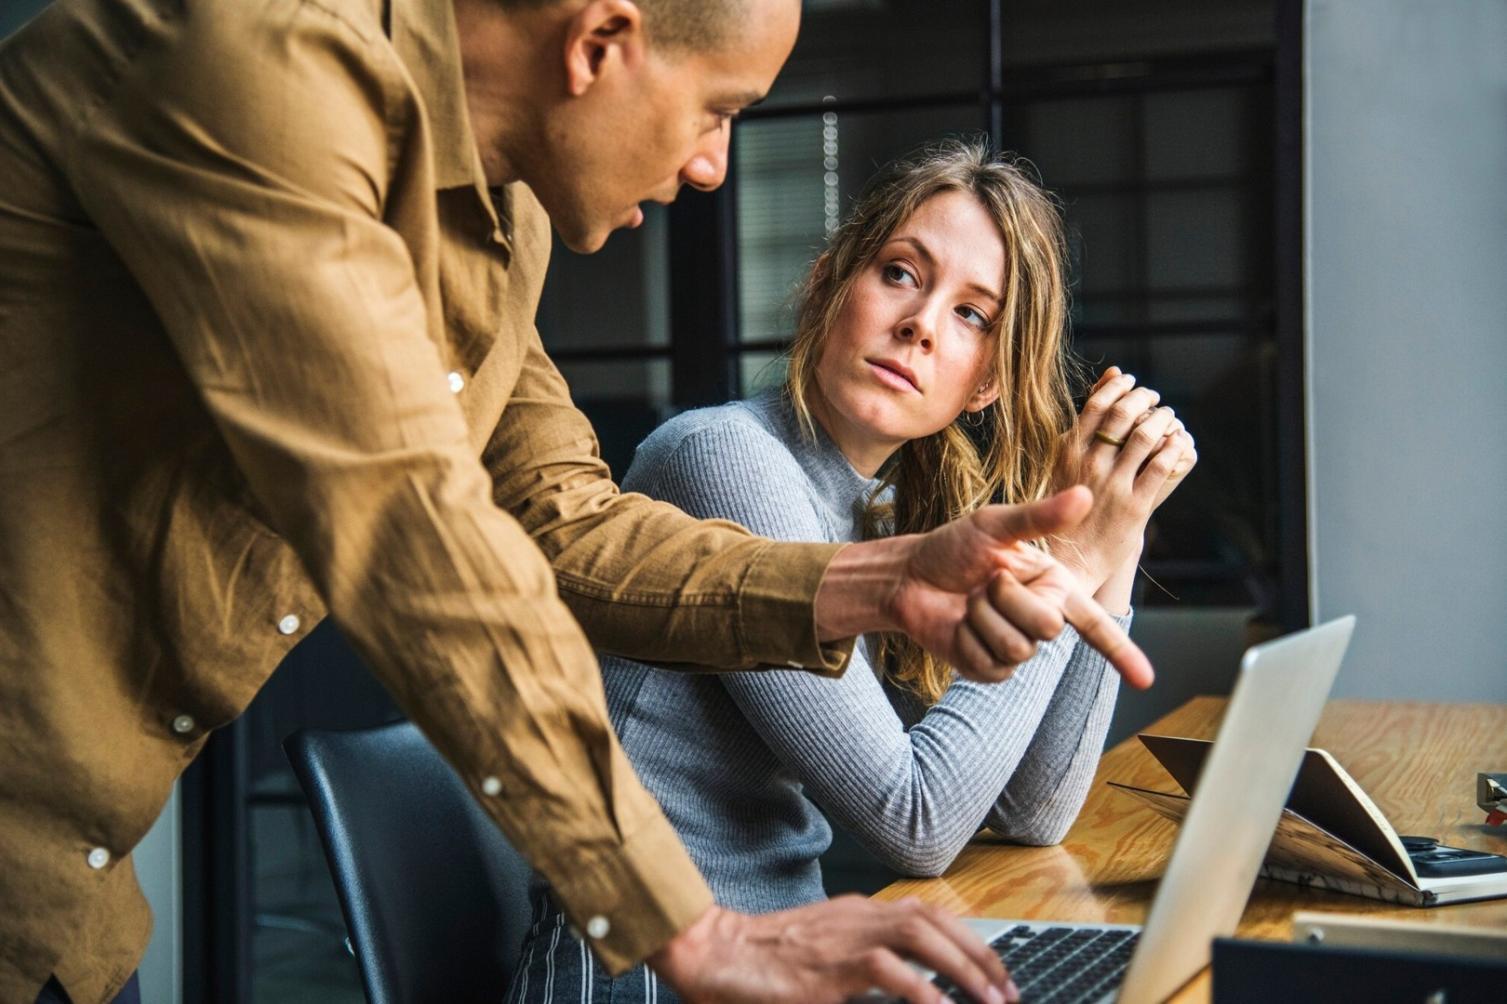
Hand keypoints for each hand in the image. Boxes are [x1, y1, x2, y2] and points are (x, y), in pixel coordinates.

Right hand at [648, 898, 1019, 1003]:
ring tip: (989, 1002)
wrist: (712, 952)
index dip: (967, 940)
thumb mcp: (821, 954)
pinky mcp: (830, 967)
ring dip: (962, 969)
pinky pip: (888, 972)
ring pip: (920, 936)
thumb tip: (906, 983)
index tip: (994, 972)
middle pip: (934, 920)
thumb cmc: (761, 960)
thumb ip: (861, 963)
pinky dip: (923, 992)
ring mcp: (844, 937)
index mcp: (856, 912)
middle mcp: (857, 916)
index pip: (927, 913)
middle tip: (1007, 992)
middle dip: (979, 955)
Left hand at [816, 487, 1153, 689]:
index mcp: (1053, 586)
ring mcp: (1014, 647)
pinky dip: (967, 639)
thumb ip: (1039, 516)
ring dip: (983, 618)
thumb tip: (1086, 494)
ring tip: (969, 601)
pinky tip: (958, 625)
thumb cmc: (952, 547)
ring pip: (1017, 647)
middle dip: (1007, 598)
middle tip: (986, 581)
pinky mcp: (988, 668)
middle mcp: (1040, 618)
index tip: (1146, 680)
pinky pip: (990, 664)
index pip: (1095, 623)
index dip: (1121, 652)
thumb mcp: (994, 525)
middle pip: (1047, 626)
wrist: (909, 576)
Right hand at [1051, 367, 1196, 603]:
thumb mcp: (1063, 464)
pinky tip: (1177, 442)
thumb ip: (1084, 425)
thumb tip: (1108, 378)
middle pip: (1123, 414)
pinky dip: (1174, 447)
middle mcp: (1089, 465)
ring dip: (1163, 419)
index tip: (1130, 382)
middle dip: (1144, 398)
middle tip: (1153, 397)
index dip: (1119, 388)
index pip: (1097, 405)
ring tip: (1168, 416)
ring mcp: (1113, 485)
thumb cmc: (1064, 508)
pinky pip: (1162, 466)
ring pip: (1145, 436)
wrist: (1069, 559)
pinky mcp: (1135, 506)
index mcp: (1067, 453)